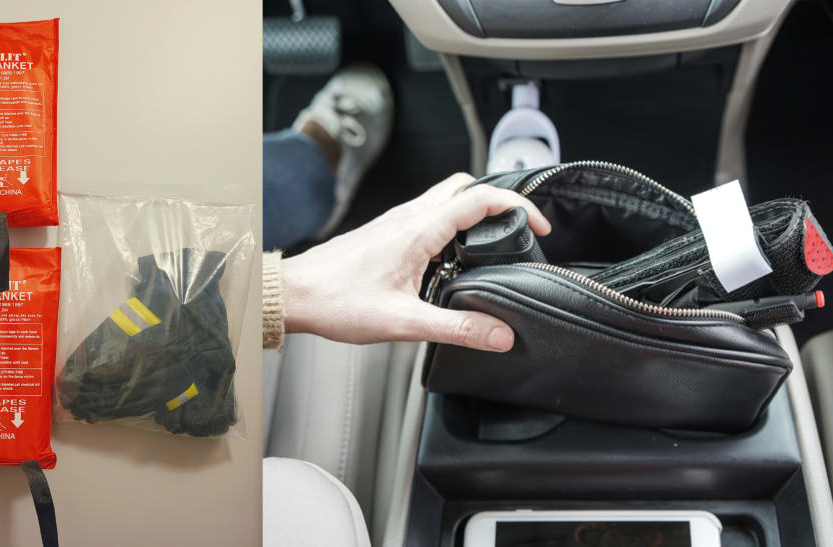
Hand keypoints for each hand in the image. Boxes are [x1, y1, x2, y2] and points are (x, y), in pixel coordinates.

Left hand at [281, 173, 550, 351]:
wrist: (294, 296)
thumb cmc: (336, 301)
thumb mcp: (404, 322)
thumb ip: (457, 327)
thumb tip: (499, 334)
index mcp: (418, 230)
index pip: (481, 199)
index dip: (519, 207)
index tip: (538, 227)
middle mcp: (408, 218)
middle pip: (465, 187)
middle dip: (499, 200)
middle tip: (519, 226)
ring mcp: (395, 222)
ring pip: (445, 198)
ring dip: (474, 210)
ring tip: (492, 241)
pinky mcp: (386, 233)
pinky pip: (428, 215)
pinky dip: (450, 225)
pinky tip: (450, 258)